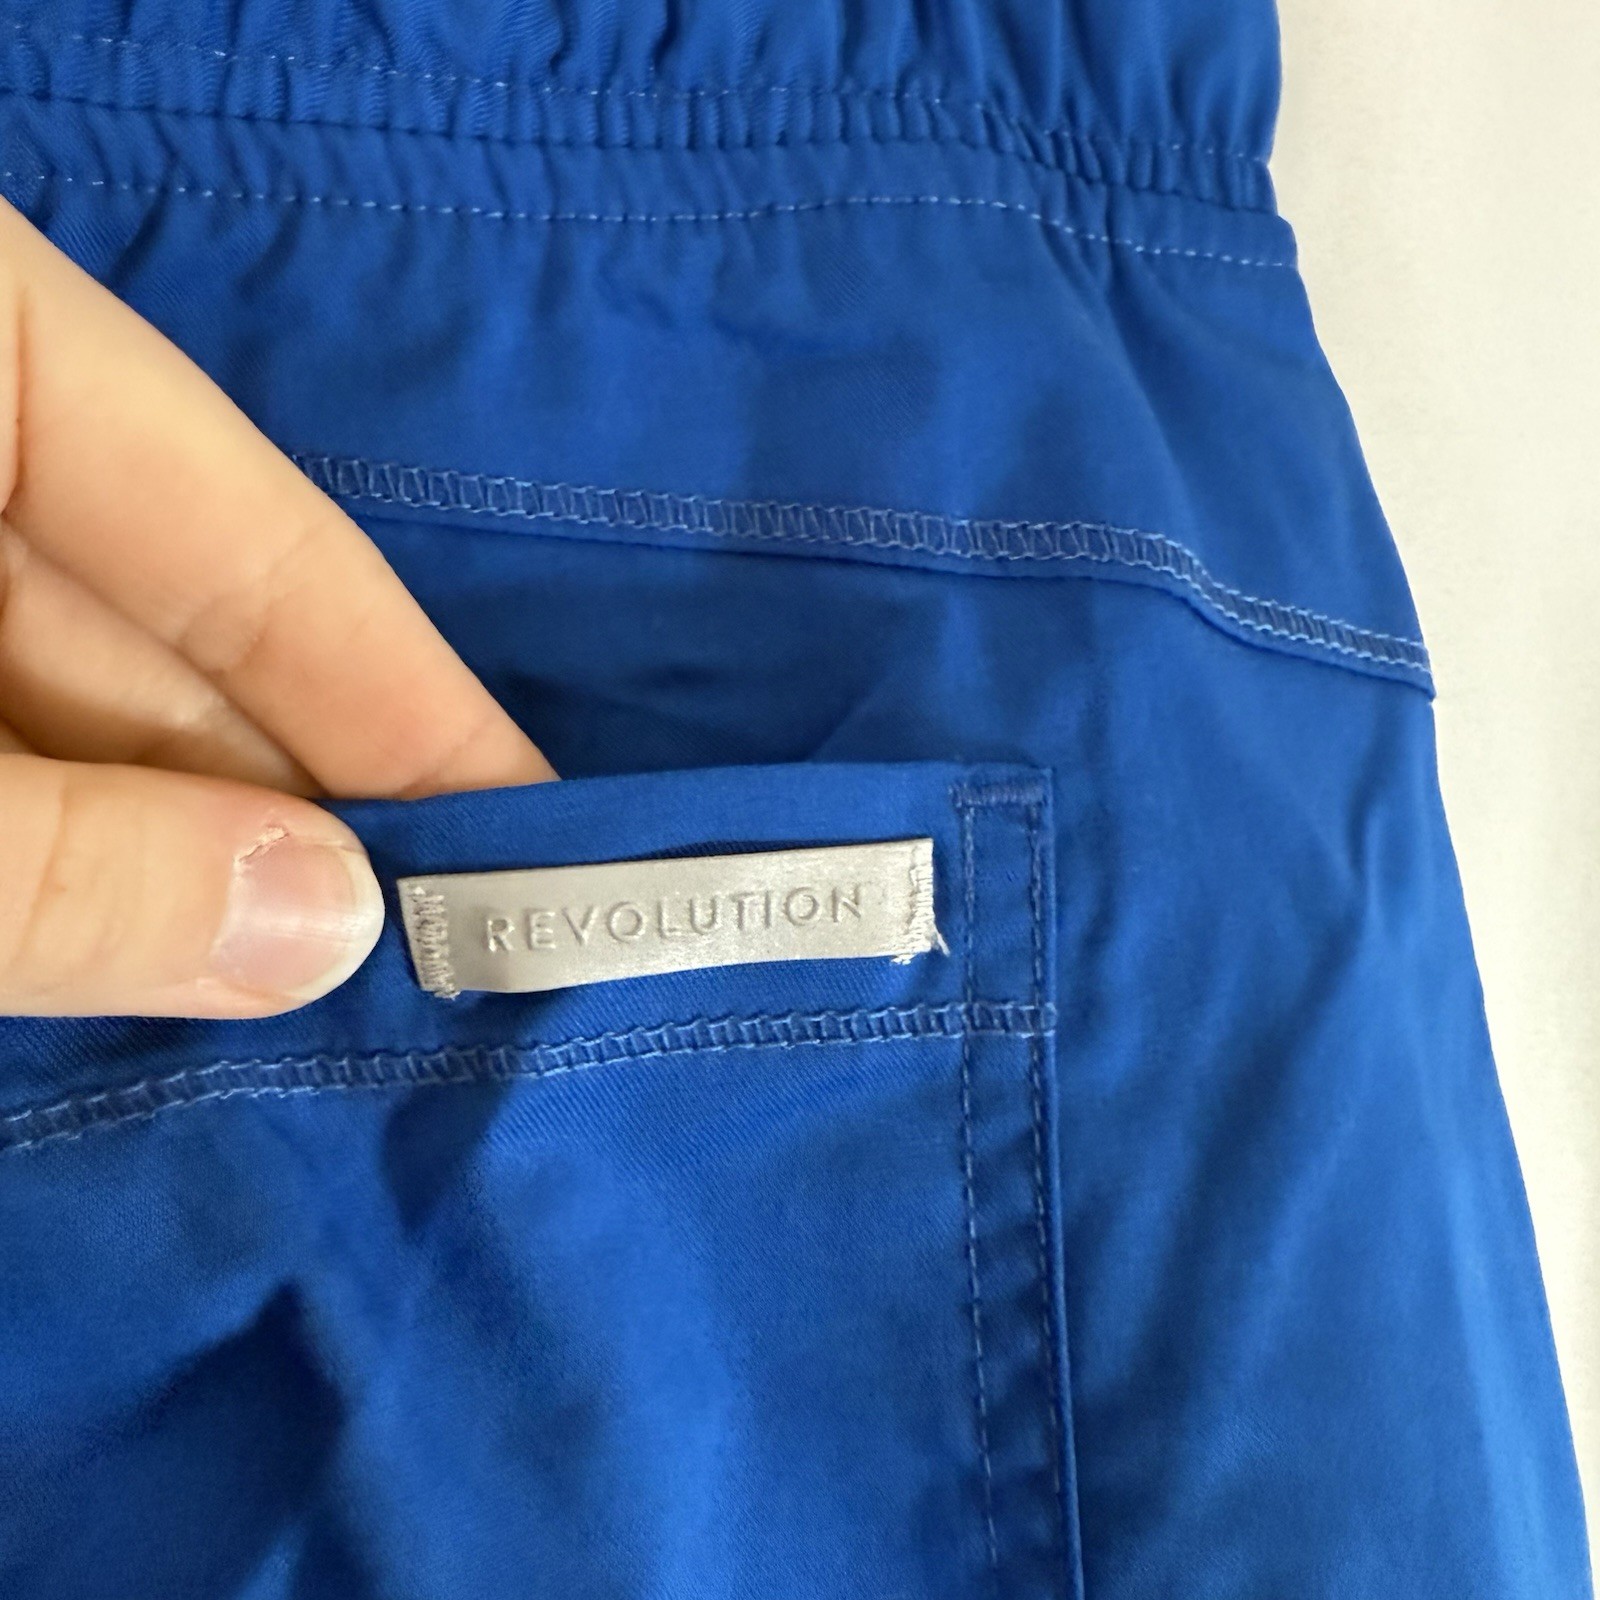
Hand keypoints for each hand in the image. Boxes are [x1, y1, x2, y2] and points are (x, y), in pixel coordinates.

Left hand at [0, 201, 553, 1018]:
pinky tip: (154, 968)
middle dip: (290, 810)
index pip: (245, 523)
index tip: (538, 838)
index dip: (401, 699)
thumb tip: (323, 928)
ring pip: (62, 707)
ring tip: (318, 1010)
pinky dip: (52, 860)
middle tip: (435, 974)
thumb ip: (59, 857)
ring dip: (173, 858)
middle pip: (165, 629)